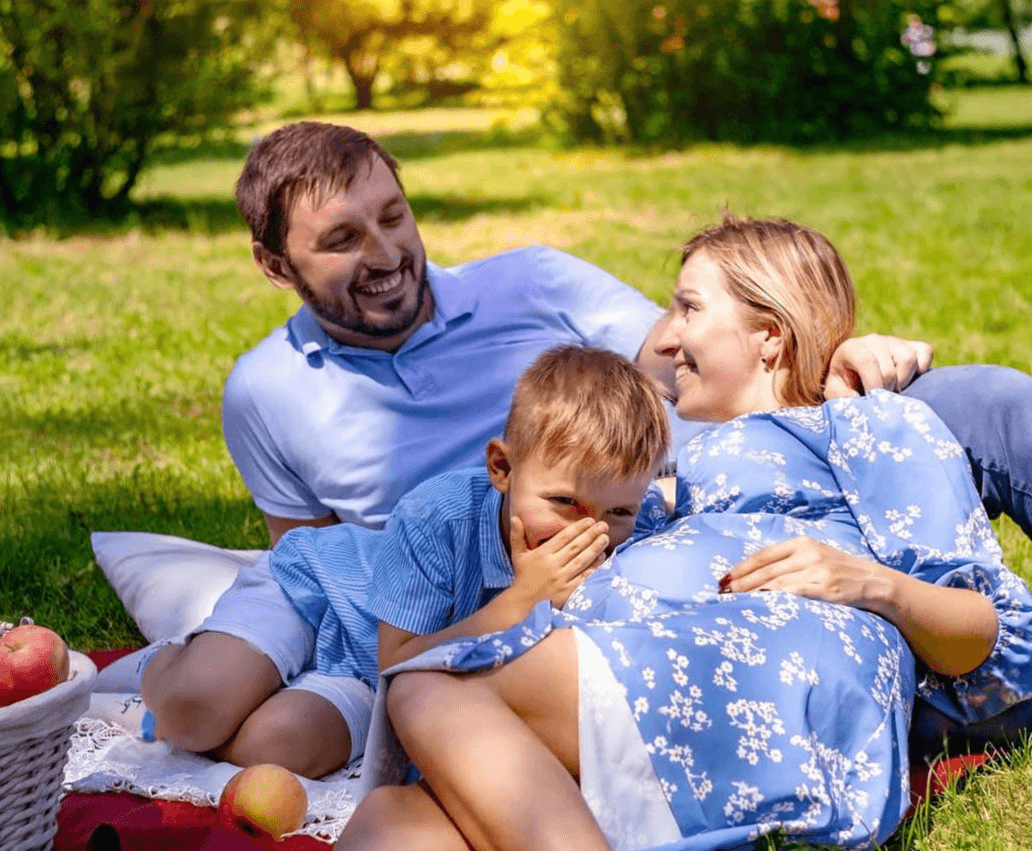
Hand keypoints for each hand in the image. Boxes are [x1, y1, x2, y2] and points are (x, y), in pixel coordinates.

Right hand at [509, 516, 608, 608]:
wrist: (523, 598)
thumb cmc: (523, 573)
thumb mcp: (518, 553)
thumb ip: (517, 535)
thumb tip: (515, 517)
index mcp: (542, 554)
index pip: (564, 538)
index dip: (578, 528)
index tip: (590, 520)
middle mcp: (552, 565)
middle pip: (575, 547)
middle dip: (590, 535)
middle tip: (603, 526)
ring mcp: (560, 579)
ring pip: (581, 561)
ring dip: (595, 549)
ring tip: (605, 538)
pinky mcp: (566, 590)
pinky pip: (583, 577)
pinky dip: (593, 567)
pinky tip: (602, 557)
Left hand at [719, 536, 893, 610]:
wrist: (875, 582)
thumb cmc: (839, 572)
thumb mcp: (814, 557)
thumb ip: (788, 562)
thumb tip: (753, 576)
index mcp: (802, 543)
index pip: (762, 555)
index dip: (741, 568)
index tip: (723, 580)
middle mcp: (808, 553)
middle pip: (765, 570)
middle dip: (740, 583)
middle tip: (721, 594)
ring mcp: (817, 570)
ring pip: (775, 583)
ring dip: (751, 593)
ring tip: (733, 603)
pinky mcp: (826, 588)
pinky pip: (793, 594)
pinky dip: (773, 599)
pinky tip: (760, 605)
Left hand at [824, 334, 933, 397]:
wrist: (856, 373)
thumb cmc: (845, 383)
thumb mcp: (835, 390)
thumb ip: (842, 396)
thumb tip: (859, 401)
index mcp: (852, 348)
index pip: (867, 361)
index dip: (873, 383)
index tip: (873, 398)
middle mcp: (873, 340)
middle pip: (889, 367)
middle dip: (887, 389)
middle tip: (882, 399)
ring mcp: (894, 341)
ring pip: (908, 358)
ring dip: (903, 381)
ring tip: (894, 390)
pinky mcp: (912, 344)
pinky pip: (925, 352)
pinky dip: (922, 369)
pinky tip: (908, 379)